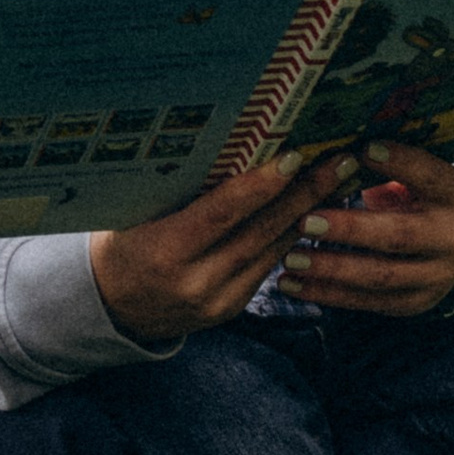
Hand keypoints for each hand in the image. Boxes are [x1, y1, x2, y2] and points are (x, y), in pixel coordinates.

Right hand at [90, 152, 358, 344]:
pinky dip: (291, 235)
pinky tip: (314, 210)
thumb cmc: (123, 241)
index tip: (293, 156)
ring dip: (309, 212)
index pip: (220, 214)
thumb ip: (183, 190)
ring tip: (339, 179)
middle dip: (304, 193)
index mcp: (165, 251)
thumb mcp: (136, 212)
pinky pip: (268, 265)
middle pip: (259, 231)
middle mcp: (196, 281)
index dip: (259, 185)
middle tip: (340, 161)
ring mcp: (217, 301)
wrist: (112, 306)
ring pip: (272, 249)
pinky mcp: (232, 309)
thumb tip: (236, 146)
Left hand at [272, 142, 453, 316]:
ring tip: (290, 257)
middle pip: (398, 235)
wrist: (450, 248)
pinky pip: (366, 302)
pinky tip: (291, 284)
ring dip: (330, 268)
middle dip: (349, 229)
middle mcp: (451, 238)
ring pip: (379, 276)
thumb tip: (331, 145)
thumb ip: (384, 161)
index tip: (362, 149)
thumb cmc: (416, 195)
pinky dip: (326, 294)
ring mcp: (435, 277)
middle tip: (304, 220)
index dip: (399, 163)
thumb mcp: (415, 174)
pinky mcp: (413, 303)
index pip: (429, 176)